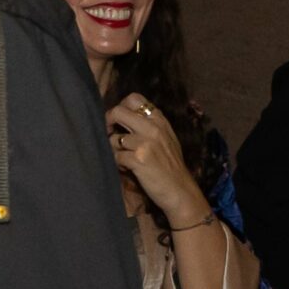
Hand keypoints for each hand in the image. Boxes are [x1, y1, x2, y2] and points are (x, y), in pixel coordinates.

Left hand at [105, 95, 205, 226]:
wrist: (180, 190)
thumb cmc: (170, 165)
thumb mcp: (164, 138)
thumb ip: (147, 125)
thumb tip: (120, 116)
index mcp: (160, 120)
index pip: (134, 98)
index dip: (120, 107)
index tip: (117, 120)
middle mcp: (153, 128)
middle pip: (118, 112)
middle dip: (107, 123)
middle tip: (110, 135)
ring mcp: (146, 143)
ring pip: (113, 138)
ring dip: (114, 150)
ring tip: (124, 158)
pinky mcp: (138, 159)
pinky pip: (116, 157)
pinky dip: (118, 164)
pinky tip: (127, 168)